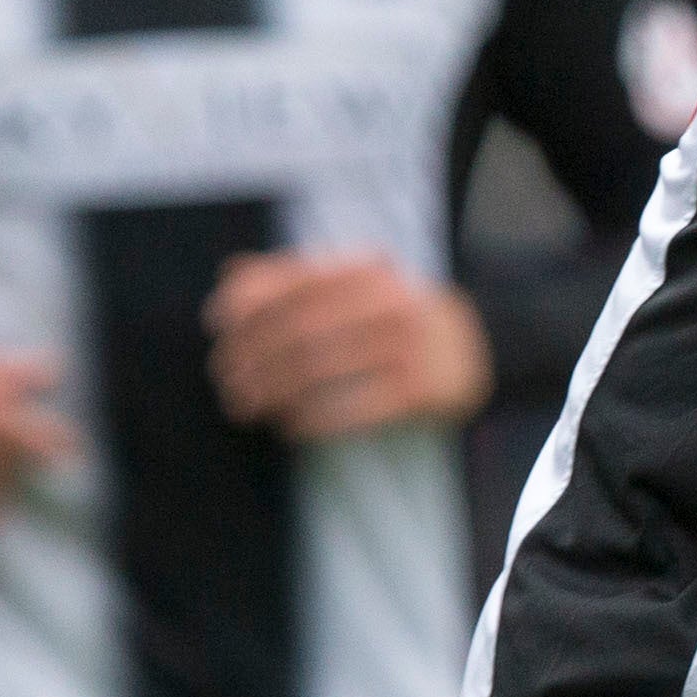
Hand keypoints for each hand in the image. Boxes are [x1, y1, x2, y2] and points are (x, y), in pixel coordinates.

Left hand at [205, 250, 491, 439]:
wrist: (479, 347)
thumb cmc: (393, 316)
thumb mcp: (354, 284)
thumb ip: (294, 277)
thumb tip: (229, 276)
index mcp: (367, 269)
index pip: (293, 280)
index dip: (247, 299)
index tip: (217, 323)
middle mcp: (389, 301)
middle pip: (298, 329)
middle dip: (251, 357)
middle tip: (226, 381)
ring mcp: (408, 346)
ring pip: (317, 371)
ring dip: (270, 393)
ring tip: (246, 408)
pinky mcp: (420, 390)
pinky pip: (350, 410)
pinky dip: (310, 420)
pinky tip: (289, 426)